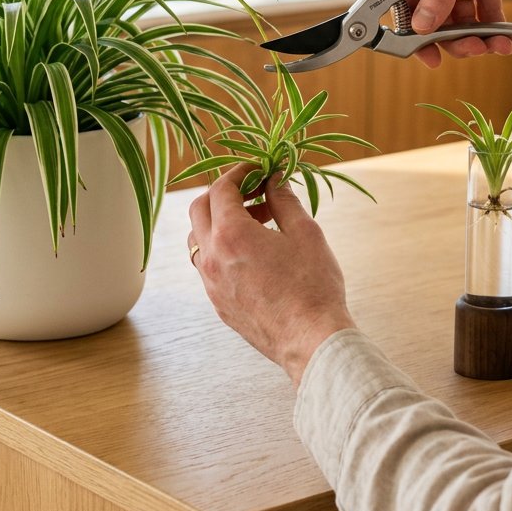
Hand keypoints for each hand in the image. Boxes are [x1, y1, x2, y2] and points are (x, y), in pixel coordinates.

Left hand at [188, 165, 355, 387]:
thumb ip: (284, 200)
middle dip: (223, 194)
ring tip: (257, 224)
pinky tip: (255, 254)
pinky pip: (208, 266)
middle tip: (255, 193)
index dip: (239, 173)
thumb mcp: (305, 233)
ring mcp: (211, 283)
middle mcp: (212, 257)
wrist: (311, 340)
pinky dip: (222, 249)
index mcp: (231, 234)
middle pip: (199, 210)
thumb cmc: (313, 285)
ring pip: (198, 240)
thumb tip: (274, 178)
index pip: (220, 189)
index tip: (258, 170)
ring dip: (219, 223)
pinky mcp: (218, 303)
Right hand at [399, 0, 511, 66]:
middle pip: (435, 14)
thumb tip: (420, 25)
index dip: (414, 29)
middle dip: (453, 36)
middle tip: (473, 49)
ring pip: (460, 17)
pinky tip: (507, 39)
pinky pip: (484, 10)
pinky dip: (495, 26)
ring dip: (477, 35)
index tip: (427, 54)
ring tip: (496, 45)